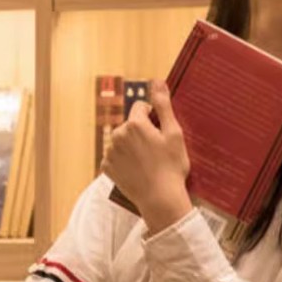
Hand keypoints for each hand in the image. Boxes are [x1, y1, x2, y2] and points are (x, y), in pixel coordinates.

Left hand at [102, 81, 192, 232]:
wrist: (160, 199)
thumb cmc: (172, 167)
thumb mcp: (174, 134)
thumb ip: (163, 105)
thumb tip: (157, 81)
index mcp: (134, 124)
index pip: (140, 107)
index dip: (153, 118)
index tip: (161, 133)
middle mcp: (117, 134)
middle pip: (130, 124)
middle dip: (141, 131)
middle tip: (156, 151)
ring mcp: (110, 152)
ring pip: (122, 139)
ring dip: (132, 145)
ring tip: (147, 162)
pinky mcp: (106, 166)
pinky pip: (115, 156)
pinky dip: (124, 160)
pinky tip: (136, 170)